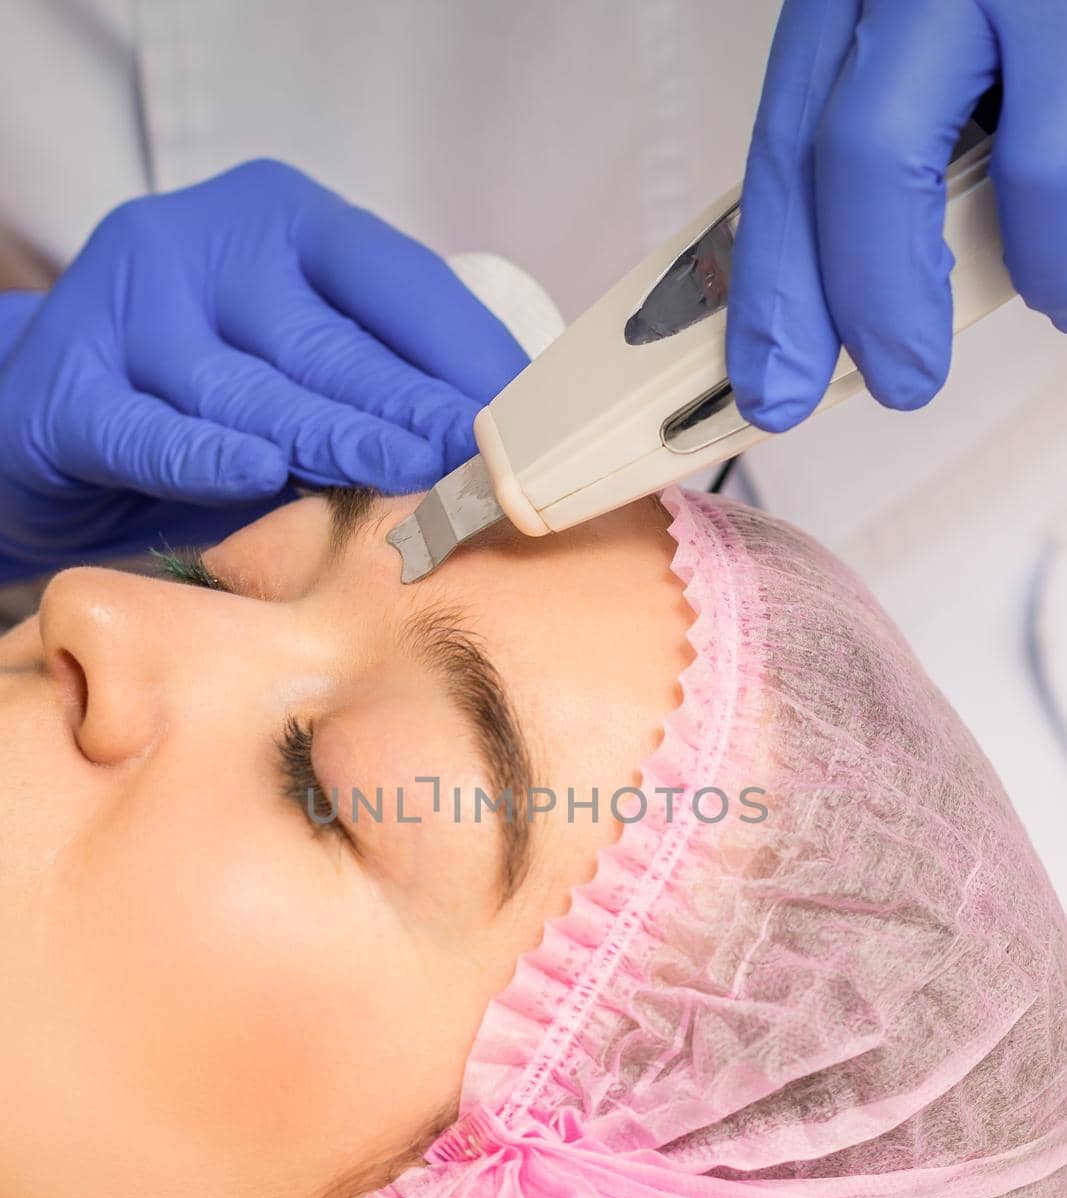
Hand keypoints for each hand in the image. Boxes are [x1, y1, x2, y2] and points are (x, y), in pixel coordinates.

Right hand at [0, 160, 528, 573]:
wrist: (50, 413)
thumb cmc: (203, 398)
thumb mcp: (297, 368)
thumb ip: (379, 384)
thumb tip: (503, 444)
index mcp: (281, 224)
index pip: (396, 282)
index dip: (466, 355)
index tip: (533, 422)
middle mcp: (203, 246)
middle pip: (330, 341)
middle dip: (415, 409)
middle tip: (485, 462)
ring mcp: (129, 308)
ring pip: (246, 389)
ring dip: (331, 438)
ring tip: (406, 476)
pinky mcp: (69, 387)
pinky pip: (146, 430)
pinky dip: (202, 456)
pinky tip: (257, 471)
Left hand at [726, 0, 1066, 431]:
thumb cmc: (1009, 4)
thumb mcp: (915, 40)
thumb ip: (883, 130)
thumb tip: (839, 291)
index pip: (789, 146)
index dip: (777, 283)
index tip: (776, 382)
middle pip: (873, 150)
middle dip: (878, 296)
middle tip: (900, 380)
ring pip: (1037, 165)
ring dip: (1042, 264)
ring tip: (1052, 298)